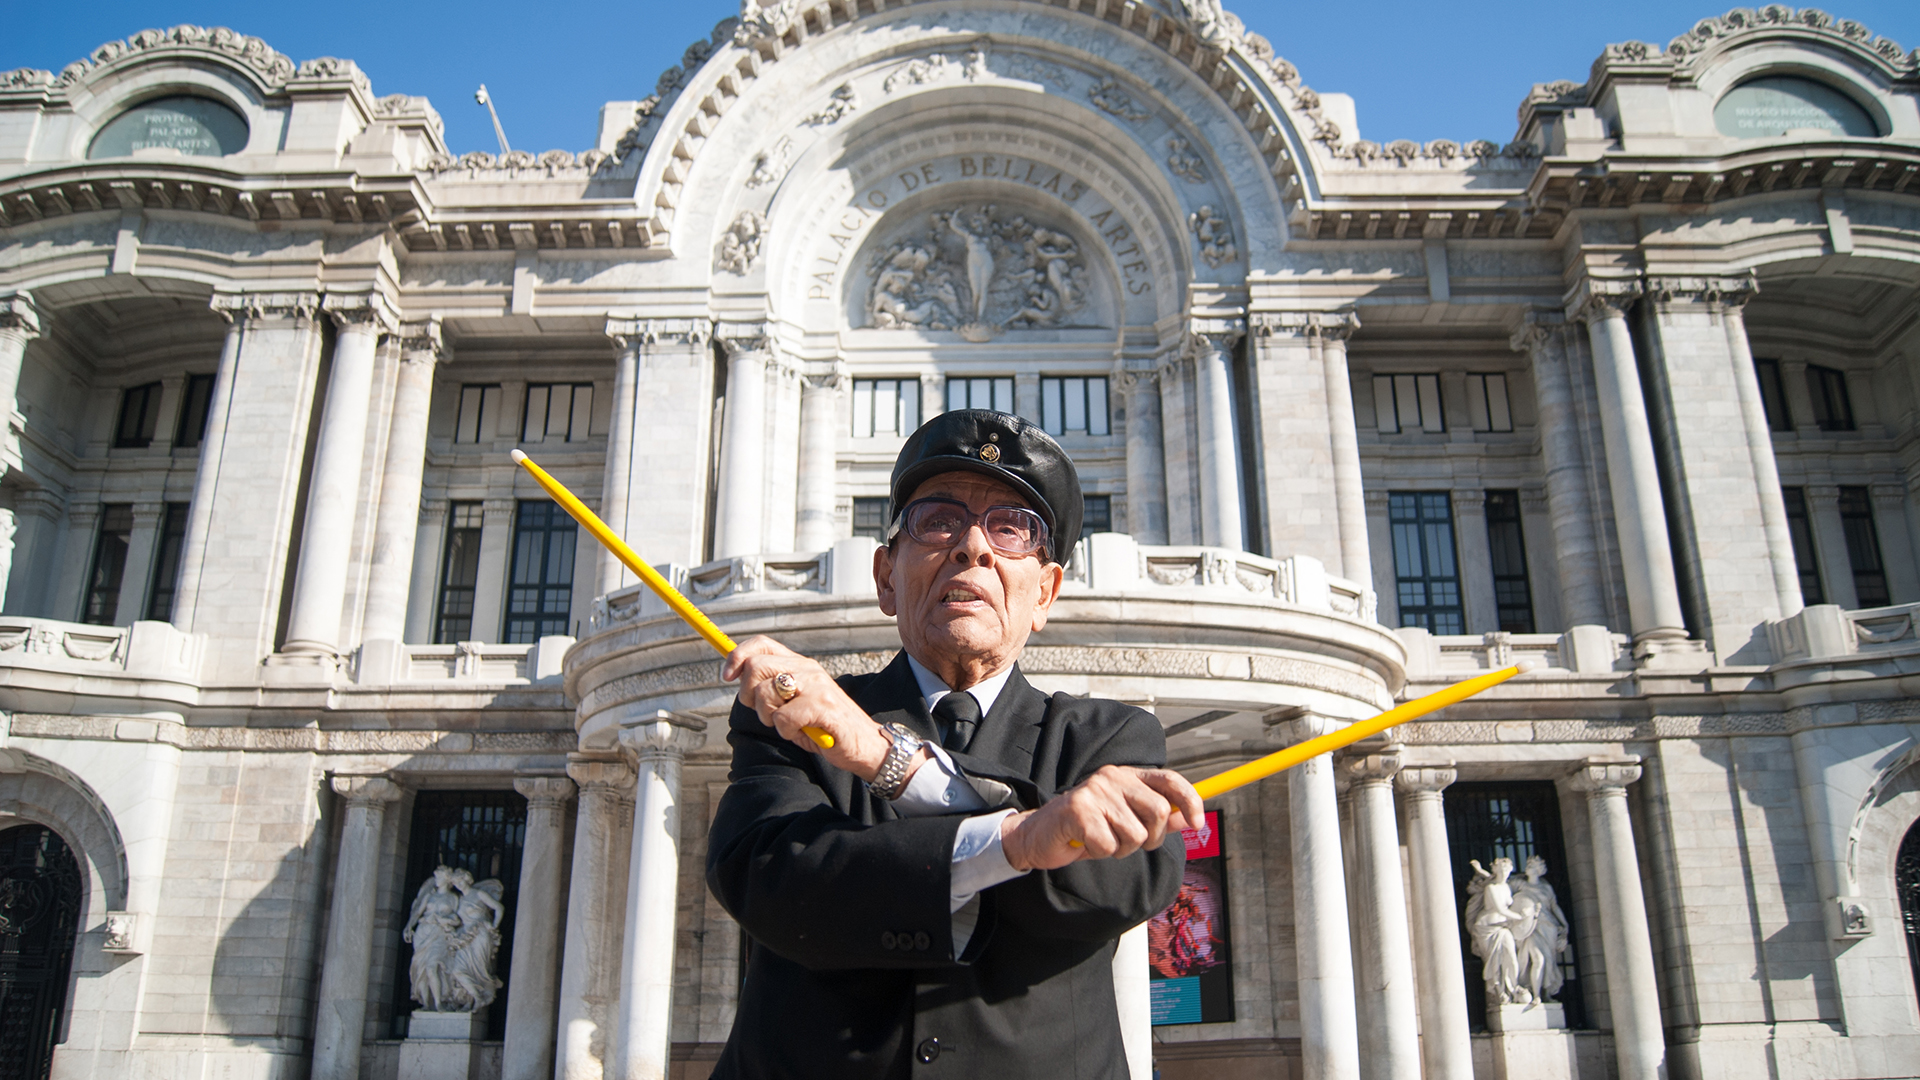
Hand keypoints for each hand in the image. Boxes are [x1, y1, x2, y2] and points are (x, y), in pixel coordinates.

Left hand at [723, 636, 914, 782]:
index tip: (726, 676)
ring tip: (789, 725)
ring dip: (769, 718)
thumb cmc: (825, 726)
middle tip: (766, 713)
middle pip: (756, 666)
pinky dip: (787, 731)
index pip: (761, 644)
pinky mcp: (823, 707)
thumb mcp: (795, 702)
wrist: (866, 745)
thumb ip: (772, 689)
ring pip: (766, 693)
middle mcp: (808, 669)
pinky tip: (803, 733)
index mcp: (800, 664)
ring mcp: (816, 686)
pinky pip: (783, 718)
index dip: (736, 657)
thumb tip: (736, 677)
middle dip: (748, 695)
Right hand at [999, 766, 1202, 870]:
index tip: (1198, 823)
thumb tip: (1187, 818)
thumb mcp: (1125, 821)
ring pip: (1135, 835)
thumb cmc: (1085, 828)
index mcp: (1126, 776)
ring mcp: (1095, 791)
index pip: (1169, 779)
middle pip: (1158, 812)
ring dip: (1121, 849)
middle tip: (1127, 843)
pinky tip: (1085, 843)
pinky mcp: (1079, 810)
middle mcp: (1112, 777)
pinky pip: (1109, 846)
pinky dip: (1100, 853)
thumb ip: (1155, 818)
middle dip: (1150, 838)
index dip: (1190, 800)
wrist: (1039, 836)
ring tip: (1101, 841)